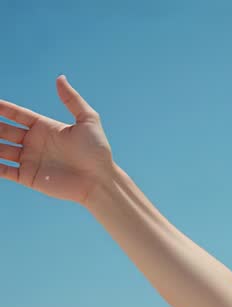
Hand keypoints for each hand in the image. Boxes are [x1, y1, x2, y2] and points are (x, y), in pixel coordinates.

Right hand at [0, 75, 114, 203]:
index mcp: (44, 127)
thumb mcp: (88, 120)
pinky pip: (4, 170)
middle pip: (4, 130)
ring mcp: (30, 160)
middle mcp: (34, 142)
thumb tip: (60, 77)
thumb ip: (72, 99)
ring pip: (0, 149)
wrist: (99, 180)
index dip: (2, 108)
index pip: (16, 114)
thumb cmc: (97, 151)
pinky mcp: (28, 176)